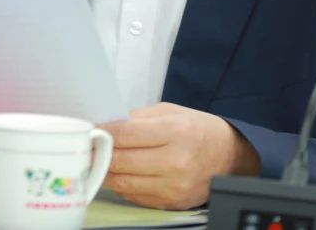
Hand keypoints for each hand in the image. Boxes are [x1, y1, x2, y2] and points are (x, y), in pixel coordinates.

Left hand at [101, 103, 259, 209]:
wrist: (229, 157)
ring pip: (123, 183)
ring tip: (96, 161)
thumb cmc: (198, 130)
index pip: (125, 134)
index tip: (90, 130)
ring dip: (105, 172)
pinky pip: (134, 196)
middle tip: (86, 146)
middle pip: (120, 161)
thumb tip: (107, 124)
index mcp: (175, 132)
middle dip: (98, 153)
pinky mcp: (171, 203)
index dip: (102, 132)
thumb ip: (138, 118)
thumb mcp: (170, 112)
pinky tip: (118, 174)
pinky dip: (122, 185)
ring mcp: (173, 186)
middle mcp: (175, 162)